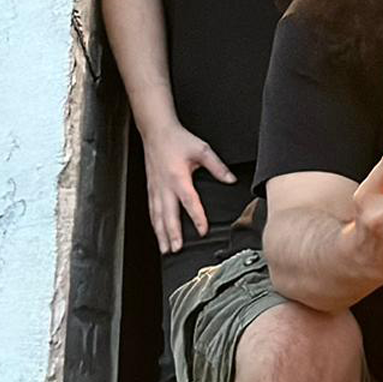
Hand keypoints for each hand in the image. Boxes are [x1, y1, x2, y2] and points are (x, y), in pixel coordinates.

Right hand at [139, 121, 235, 253]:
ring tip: (165, 249)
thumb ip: (218, 167)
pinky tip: (158, 232)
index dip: (197, 218)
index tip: (203, 231)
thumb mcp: (202, 150)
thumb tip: (231, 179)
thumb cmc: (178, 140)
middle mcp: (164, 186)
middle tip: (176, 249)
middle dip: (172, 234)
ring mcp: (155, 189)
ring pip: (157, 216)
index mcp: (178, 177)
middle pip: (168, 215)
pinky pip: (152, 210)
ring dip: (161, 234)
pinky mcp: (150, 188)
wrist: (156, 132)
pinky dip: (155, 224)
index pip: (189, 202)